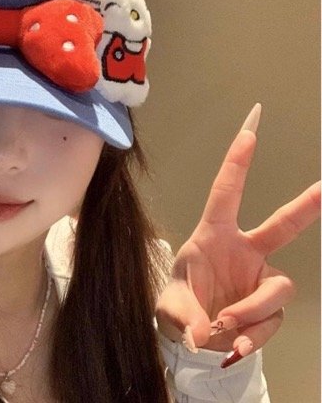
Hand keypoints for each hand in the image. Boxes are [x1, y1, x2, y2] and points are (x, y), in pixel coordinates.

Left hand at [156, 104, 320, 365]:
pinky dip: (254, 336)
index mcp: (213, 236)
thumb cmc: (179, 307)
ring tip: (223, 326)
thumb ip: (184, 319)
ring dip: (252, 310)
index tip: (250, 130)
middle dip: (306, 206)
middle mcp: (244, 252)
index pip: (225, 194)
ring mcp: (260, 279)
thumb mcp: (170, 309)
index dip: (237, 163)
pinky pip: (272, 320)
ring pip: (277, 287)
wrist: (193, 339)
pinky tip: (234, 346)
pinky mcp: (270, 308)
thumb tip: (205, 334)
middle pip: (282, 226)